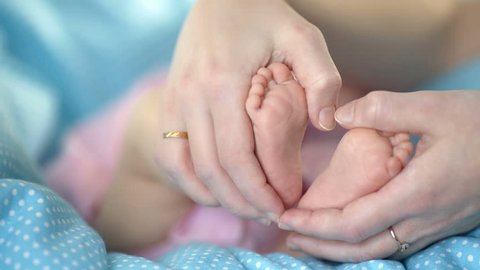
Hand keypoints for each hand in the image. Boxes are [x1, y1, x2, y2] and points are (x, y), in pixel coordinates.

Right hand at [156, 0, 340, 219]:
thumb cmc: (264, 15)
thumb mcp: (303, 36)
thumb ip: (322, 78)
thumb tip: (326, 125)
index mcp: (224, 82)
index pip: (241, 157)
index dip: (264, 190)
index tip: (287, 205)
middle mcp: (192, 96)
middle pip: (216, 170)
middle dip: (247, 202)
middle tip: (274, 216)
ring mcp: (175, 100)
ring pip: (191, 169)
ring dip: (222, 197)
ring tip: (251, 208)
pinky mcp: (169, 103)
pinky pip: (171, 157)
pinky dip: (193, 182)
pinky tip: (218, 190)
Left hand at [278, 90, 479, 261]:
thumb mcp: (435, 108)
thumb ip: (383, 109)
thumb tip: (339, 114)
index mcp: (415, 194)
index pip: (351, 223)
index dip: (314, 224)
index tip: (285, 217)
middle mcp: (421, 220)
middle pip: (359, 248)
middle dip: (318, 245)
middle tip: (286, 235)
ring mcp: (432, 227)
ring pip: (376, 253)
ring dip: (338, 250)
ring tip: (309, 241)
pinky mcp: (439, 224)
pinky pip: (392, 246)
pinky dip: (361, 245)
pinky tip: (349, 235)